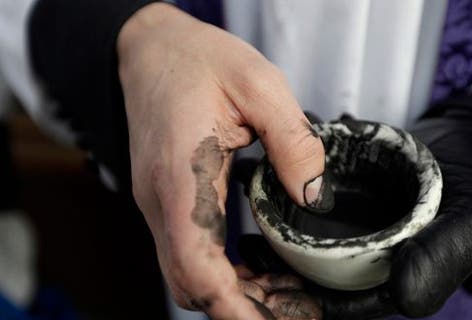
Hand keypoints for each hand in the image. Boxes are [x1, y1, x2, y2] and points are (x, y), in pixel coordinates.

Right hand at [116, 3, 329, 317]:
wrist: (150, 48)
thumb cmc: (196, 60)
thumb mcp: (258, 85)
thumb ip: (292, 140)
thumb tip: (314, 193)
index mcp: (181, 176)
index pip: (195, 264)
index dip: (233, 306)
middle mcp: (161, 201)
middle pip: (192, 283)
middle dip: (244, 308)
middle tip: (298, 311)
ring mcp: (160, 205)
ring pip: (190, 274)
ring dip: (237, 293)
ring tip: (290, 295)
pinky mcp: (168, 201)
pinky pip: (192, 252)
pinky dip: (226, 272)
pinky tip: (261, 267)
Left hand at [237, 110, 471, 318]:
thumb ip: (444, 256)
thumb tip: (403, 299)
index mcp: (402, 275)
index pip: (350, 301)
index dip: (309, 300)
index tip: (270, 289)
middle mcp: (377, 257)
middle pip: (322, 274)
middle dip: (282, 270)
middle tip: (245, 254)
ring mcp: (364, 227)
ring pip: (313, 240)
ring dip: (280, 234)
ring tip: (248, 220)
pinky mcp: (354, 196)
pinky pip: (317, 202)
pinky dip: (294, 194)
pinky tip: (268, 182)